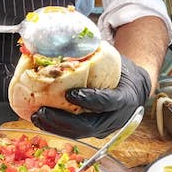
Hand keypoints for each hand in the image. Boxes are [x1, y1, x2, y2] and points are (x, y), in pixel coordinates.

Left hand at [31, 57, 150, 137]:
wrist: (134, 88)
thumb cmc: (121, 71)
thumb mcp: (114, 60)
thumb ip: (94, 53)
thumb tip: (65, 39)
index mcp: (125, 98)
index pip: (108, 102)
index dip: (89, 99)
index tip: (69, 94)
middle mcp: (116, 118)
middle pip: (89, 126)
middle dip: (63, 121)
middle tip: (42, 111)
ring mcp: (105, 128)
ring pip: (79, 133)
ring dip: (56, 127)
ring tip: (37, 117)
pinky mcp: (94, 131)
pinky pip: (75, 132)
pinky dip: (57, 127)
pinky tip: (41, 120)